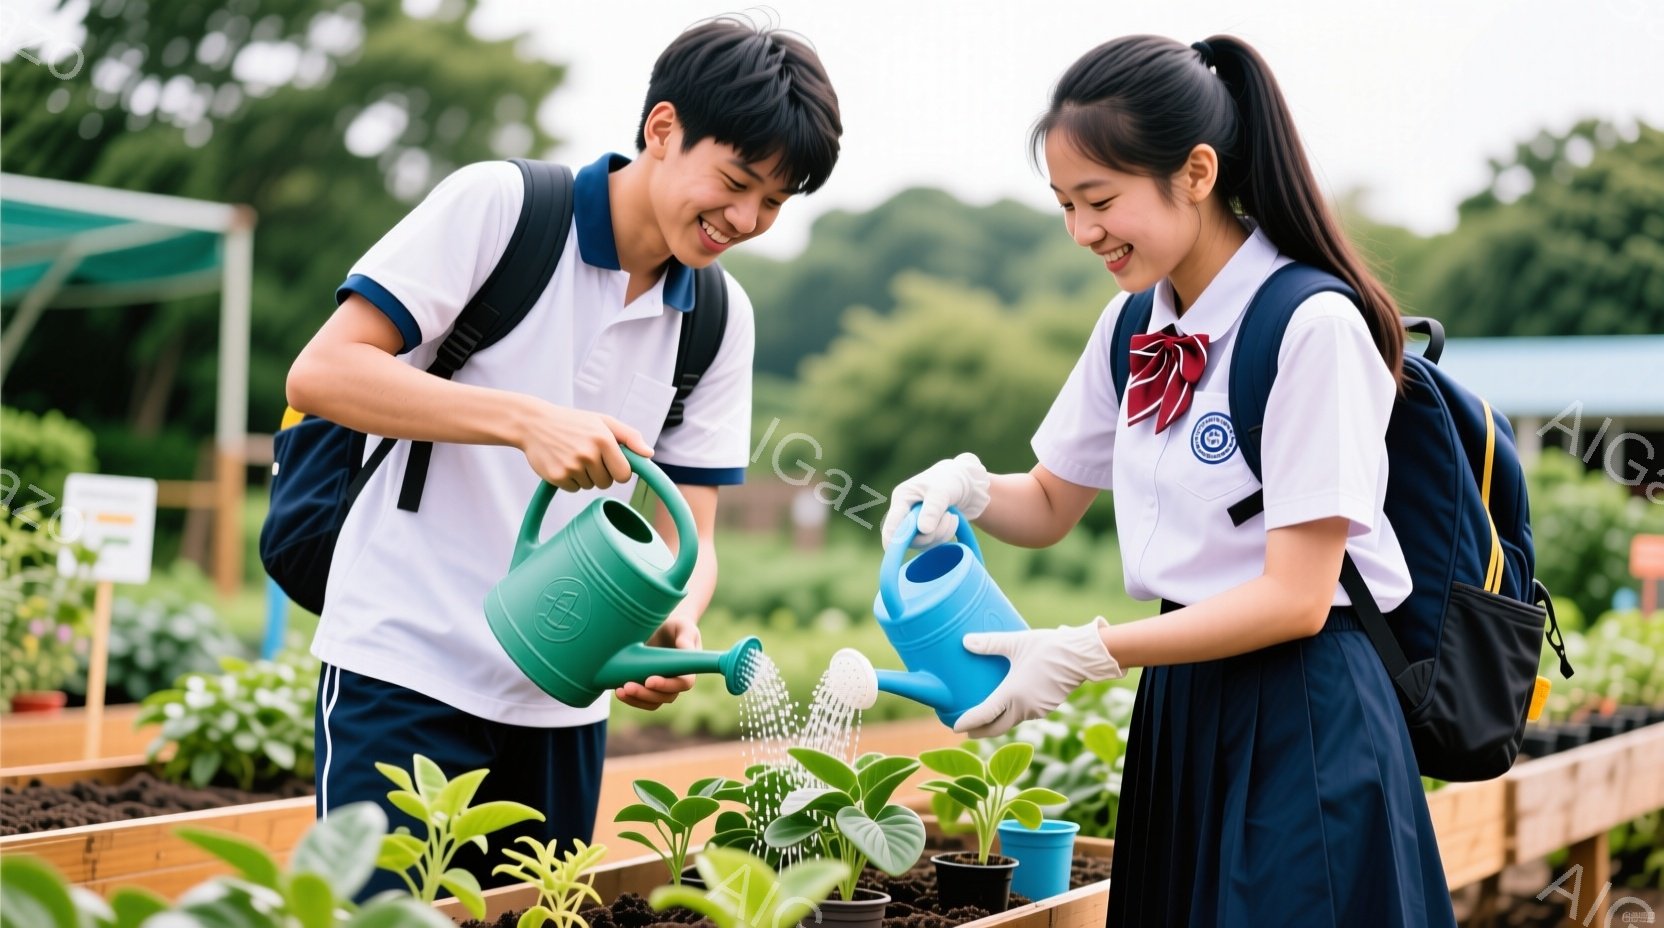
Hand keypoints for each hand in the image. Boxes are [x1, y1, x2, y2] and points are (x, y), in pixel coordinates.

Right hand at [516, 399, 651, 492]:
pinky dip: (570, 480)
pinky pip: (574, 488)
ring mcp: (572, 466)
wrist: (533, 423)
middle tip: (587, 455)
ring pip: (590, 486)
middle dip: (601, 473)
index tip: (612, 463)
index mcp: (604, 439)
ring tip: (573, 455)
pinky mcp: (557, 476)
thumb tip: (649, 454)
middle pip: (607, 483)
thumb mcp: (602, 421)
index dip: (619, 470)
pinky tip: (562, 462)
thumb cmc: (572, 422)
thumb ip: (629, 436)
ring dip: (585, 476)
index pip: (624, 474)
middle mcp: (589, 454)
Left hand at [614, 617, 699, 710]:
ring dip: (637, 700)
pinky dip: (631, 699)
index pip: (683, 683)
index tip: (649, 680)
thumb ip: (686, 637)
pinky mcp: (648, 688)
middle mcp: (677, 681)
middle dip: (647, 694)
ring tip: (621, 691)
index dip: (667, 685)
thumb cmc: (675, 626)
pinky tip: (618, 691)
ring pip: (653, 702)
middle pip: (666, 697)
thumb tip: (685, 651)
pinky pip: (642, 701)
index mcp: (688, 668)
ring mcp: (662, 687)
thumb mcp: (683, 627)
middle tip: (628, 686)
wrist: (660, 627)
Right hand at [879, 452, 991, 547]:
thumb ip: (932, 510)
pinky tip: (953, 521)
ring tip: (951, 516)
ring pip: (923, 543)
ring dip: (942, 533)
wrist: (968, 483)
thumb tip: (924, 531)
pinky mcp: (929, 531)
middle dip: (930, 534)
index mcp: (902, 499)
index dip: (892, 539)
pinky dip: (946, 535)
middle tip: (947, 518)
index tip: (897, 549)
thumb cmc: (950, 480)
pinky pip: (934, 543)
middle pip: (909, 538)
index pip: (891, 524)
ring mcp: (916, 524)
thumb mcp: (941, 492)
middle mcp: (906, 513)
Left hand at [952, 618, 1123, 737]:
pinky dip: (1014, 715)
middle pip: (998, 727)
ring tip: (987, 717)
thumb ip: (990, 643)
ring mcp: (1037, 710)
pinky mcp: (1047, 707)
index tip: (956, 727)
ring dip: (999, 722)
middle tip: (967, 730)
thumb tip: (965, 641)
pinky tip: (1010, 706)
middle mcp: (1024, 707)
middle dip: (981, 731)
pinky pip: (1025, 715)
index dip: (969, 722)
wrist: (1082, 656)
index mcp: (1013, 695)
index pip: (985, 715)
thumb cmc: (1048, 648)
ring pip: (1013, 721)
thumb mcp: (1016, 642)